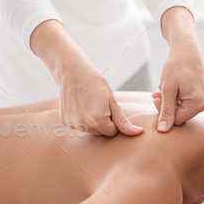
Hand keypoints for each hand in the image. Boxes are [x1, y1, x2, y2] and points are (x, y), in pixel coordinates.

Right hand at [30, 20, 142, 137]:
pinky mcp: (65, 121)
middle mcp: (84, 126)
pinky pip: (79, 125)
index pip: (113, 132)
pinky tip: (80, 105)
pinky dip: (81, 118)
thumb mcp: (112, 101)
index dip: (114, 120)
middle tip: (100, 104)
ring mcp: (73, 124)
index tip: (110, 107)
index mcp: (98, 122)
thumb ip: (123, 121)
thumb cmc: (95, 83)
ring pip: (90, 130)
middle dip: (104, 122)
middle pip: (101, 133)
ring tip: (90, 104)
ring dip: (93, 122)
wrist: (72, 71)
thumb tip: (139, 132)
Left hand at [155, 40, 203, 131]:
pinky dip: (178, 100)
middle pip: (182, 116)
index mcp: (199, 102)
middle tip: (156, 95)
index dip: (163, 112)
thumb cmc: (176, 66)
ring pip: (184, 111)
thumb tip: (163, 130)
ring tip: (162, 90)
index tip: (154, 98)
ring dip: (172, 104)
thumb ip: (166, 111)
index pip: (177, 120)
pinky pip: (189, 105)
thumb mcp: (168, 89)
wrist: (186, 50)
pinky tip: (172, 90)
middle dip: (167, 107)